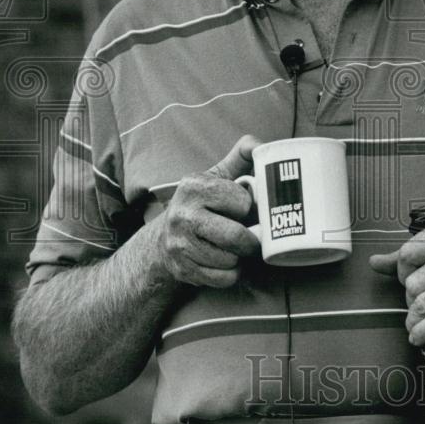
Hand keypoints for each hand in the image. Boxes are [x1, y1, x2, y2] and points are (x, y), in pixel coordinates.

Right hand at [155, 134, 261, 287]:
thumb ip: (240, 157)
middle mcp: (182, 215)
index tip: (243, 208)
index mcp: (193, 186)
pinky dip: (231, 273)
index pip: (242, 201)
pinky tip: (224, 262)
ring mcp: (180, 245)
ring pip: (231, 259)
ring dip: (239, 256)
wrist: (163, 241)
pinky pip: (223, 278)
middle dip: (251, 239)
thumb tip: (261, 145)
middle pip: (236, 237)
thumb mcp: (215, 177)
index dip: (249, 207)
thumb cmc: (200, 205)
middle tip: (251, 236)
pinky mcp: (183, 270)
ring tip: (233, 247)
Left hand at [369, 217, 424, 344]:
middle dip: (412, 298)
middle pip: (411, 283)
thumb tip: (374, 263)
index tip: (417, 281)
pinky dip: (424, 333)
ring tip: (421, 322)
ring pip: (421, 304)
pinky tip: (421, 336)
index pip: (407, 253)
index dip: (405, 273)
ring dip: (416, 320)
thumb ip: (411, 257)